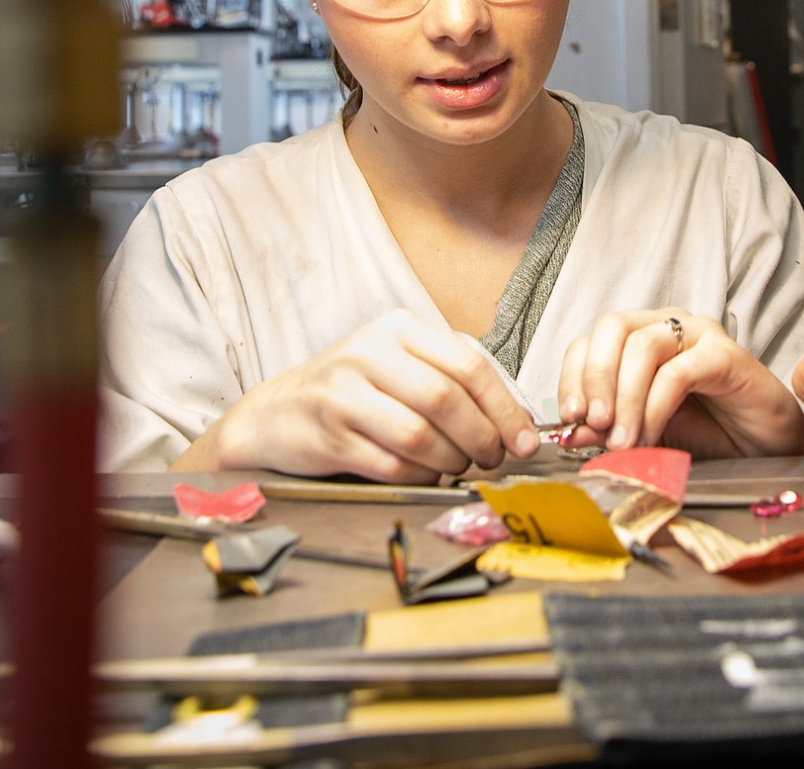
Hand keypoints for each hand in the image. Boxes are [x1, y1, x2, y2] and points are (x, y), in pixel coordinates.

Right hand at [181, 309, 541, 480]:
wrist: (277, 415)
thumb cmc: (355, 393)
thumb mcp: (401, 367)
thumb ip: (454, 380)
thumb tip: (519, 419)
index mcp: (398, 328)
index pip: (468, 363)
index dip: (505, 407)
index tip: (526, 440)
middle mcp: (369, 352)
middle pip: (446, 399)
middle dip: (482, 437)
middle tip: (494, 458)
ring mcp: (343, 393)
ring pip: (420, 434)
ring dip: (452, 459)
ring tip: (459, 465)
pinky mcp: (328, 434)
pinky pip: (392, 463)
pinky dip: (420, 475)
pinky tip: (426, 473)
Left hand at [557, 308, 803, 458]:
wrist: (770, 449)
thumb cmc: (711, 435)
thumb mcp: (648, 432)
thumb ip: (611, 428)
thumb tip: (571, 432)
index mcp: (642, 337)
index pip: (592, 340)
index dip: (573, 376)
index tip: (569, 419)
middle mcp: (668, 325)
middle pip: (613, 327)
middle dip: (595, 378)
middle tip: (594, 425)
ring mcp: (699, 335)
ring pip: (642, 347)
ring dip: (624, 399)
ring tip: (623, 442)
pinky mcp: (725, 354)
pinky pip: (677, 373)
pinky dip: (655, 408)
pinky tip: (652, 436)